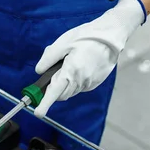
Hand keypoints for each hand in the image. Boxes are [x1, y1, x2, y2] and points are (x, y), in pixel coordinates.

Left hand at [33, 0, 145, 117]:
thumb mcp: (63, 43)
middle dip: (53, 89)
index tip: (38, 113)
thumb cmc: (86, 37)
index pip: (55, 92)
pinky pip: (79, 86)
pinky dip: (74, 81)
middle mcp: (81, 81)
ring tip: (69, 62)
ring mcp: (90, 83)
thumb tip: (39, 71)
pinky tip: (78, 65)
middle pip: (61, 94)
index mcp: (71, 71)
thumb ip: (48, 58)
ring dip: (64, 83)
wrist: (111, 35)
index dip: (45, 103)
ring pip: (70, 90)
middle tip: (53, 71)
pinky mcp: (95, 82)